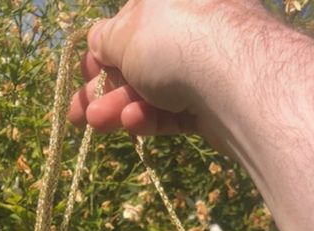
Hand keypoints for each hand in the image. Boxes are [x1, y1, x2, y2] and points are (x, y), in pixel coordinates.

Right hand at [68, 0, 264, 152]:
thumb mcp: (125, 32)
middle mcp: (192, 25)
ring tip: (96, 124)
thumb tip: (98, 43)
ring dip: (121, 107)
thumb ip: (106, 39)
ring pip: (155, 90)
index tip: (83, 77)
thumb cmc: (174, 42)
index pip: (128, 23)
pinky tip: (132, 124)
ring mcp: (206, 67)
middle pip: (140, 61)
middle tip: (78, 115)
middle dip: (105, 89)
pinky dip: (153, 118)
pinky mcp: (215, 104)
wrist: (235, 81)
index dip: (101, 52)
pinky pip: (177, 112)